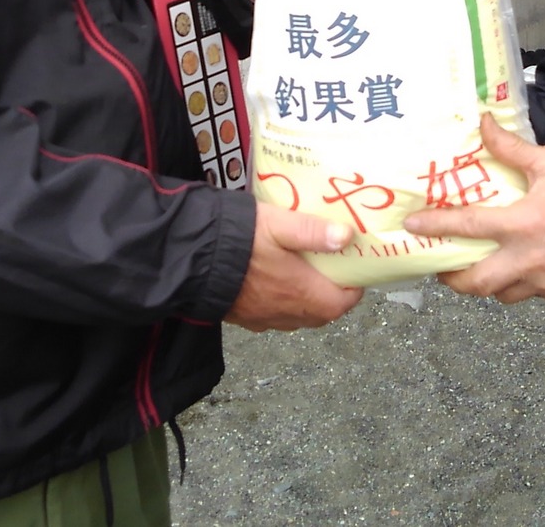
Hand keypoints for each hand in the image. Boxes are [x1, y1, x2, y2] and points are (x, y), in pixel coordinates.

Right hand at [226, 203, 363, 330]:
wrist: (191, 260)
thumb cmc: (237, 241)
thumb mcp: (279, 225)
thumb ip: (313, 231)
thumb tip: (347, 237)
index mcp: (302, 294)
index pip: (343, 303)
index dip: (353, 288)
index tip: (353, 268)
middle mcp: (286, 313)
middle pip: (321, 313)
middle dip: (331, 295)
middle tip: (331, 268)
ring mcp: (263, 319)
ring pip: (296, 316)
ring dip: (305, 300)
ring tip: (304, 272)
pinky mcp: (243, 318)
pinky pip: (272, 315)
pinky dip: (281, 303)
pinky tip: (272, 280)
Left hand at [404, 114, 544, 304]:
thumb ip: (513, 149)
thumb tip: (484, 124)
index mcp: (524, 223)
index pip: (469, 227)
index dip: (436, 227)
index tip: (413, 227)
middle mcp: (529, 260)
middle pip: (476, 284)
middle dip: (452, 278)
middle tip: (445, 264)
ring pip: (503, 294)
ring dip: (489, 283)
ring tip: (485, 265)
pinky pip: (533, 294)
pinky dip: (523, 283)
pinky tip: (527, 266)